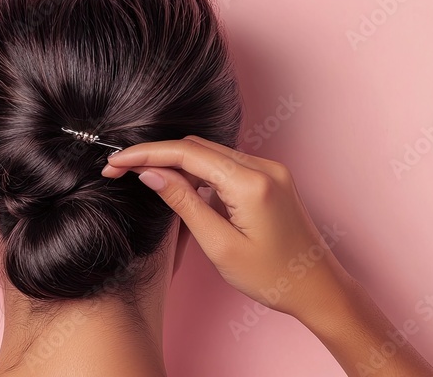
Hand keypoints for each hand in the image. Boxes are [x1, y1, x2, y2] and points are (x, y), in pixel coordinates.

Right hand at [101, 135, 352, 321]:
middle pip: (198, 147)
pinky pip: (228, 163)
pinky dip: (201, 170)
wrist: (318, 286)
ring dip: (177, 161)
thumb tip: (151, 173)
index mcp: (251, 183)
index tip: (115, 162)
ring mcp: (271, 169)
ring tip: (143, 177)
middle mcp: (264, 166)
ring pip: (212, 153)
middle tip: (119, 170)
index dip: (146, 154)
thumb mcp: (219, 245)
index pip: (187, 153)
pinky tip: (181, 185)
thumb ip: (184, 204)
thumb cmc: (272, 276)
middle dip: (157, 155)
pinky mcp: (272, 177)